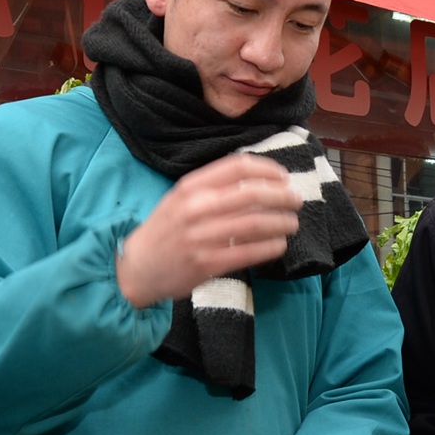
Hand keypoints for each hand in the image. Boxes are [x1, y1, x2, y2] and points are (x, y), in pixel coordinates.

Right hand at [116, 155, 302, 308]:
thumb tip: (259, 179)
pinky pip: (248, 252)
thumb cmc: (165, 230)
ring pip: (255, 224)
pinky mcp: (206, 263)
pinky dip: (271, 247)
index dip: (268, 170)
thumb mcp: (180, 198)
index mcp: (190, 186)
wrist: (137, 267)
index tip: (283, 177)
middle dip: (283, 196)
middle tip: (297, 200)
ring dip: (282, 222)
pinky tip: (279, 245)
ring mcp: (200, 237)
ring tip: (292, 223)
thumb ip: (213, 186)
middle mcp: (195, 208)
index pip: (238, 167)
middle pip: (252, 194)